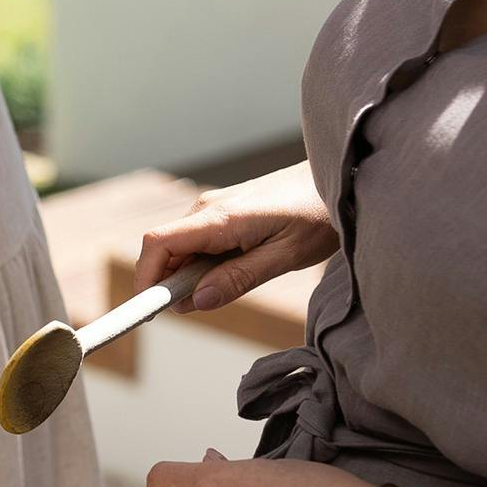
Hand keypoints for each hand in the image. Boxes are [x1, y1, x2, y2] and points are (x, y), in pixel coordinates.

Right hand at [136, 162, 338, 313]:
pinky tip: (235, 268)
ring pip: (180, 249)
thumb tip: (197, 302)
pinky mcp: (222, 211)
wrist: (341, 177)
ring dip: (190, 275)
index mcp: (220, 218)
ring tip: (234, 282)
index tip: (151, 309)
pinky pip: (196, 242)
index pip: (157, 244)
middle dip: (170, 284)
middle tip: (203, 305)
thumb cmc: (320, 214)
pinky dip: (202, 264)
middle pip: (163, 251)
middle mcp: (208, 208)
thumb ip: (238, 279)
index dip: (146, 279)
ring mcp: (213, 207)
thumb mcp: (285, 256)